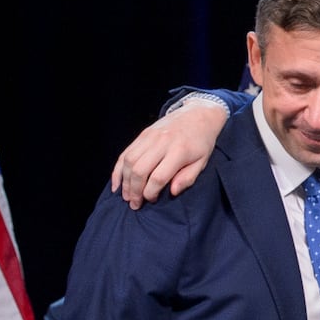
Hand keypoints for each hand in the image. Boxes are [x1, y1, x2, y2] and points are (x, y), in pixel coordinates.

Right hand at [109, 101, 227, 208]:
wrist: (198, 115)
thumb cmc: (201, 142)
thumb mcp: (202, 162)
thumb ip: (187, 178)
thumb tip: (172, 192)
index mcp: (178, 151)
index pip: (158, 177)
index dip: (151, 193)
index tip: (152, 200)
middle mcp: (161, 142)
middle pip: (140, 170)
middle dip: (134, 191)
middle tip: (135, 204)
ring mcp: (150, 137)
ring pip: (129, 161)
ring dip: (125, 181)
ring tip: (126, 196)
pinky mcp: (143, 134)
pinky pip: (126, 152)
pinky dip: (118, 169)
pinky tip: (117, 183)